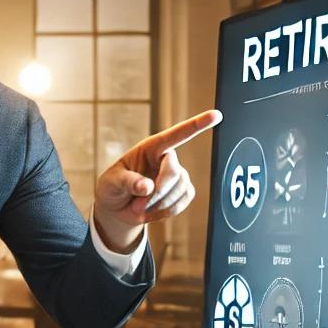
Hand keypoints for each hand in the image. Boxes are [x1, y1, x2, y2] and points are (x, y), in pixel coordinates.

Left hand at [93, 109, 221, 252]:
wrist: (117, 208)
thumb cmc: (112, 187)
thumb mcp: (112, 182)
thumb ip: (127, 182)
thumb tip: (147, 187)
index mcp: (151, 148)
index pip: (176, 134)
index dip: (197, 125)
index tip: (216, 115)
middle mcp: (166, 159)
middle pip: (174, 172)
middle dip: (158, 192)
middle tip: (138, 205)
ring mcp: (176, 176)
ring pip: (180, 190)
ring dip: (159, 205)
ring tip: (139, 208)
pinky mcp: (181, 192)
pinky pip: (183, 202)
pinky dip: (166, 211)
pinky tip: (151, 212)